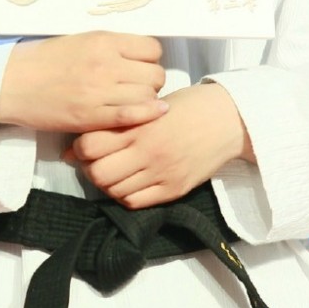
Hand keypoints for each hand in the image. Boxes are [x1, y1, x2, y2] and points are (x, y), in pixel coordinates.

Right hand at [0, 31, 167, 132]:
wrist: (10, 83)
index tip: (140, 66)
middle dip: (151, 81)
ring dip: (146, 100)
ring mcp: (99, 91)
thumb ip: (109, 46)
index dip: (150, 59)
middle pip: (154, 74)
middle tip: (137, 87)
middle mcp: (106, 63)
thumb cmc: (40, 60)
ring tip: (131, 101)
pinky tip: (153, 113)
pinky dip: (147, 115)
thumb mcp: (78, 40)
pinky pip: (132, 115)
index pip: (152, 49)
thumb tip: (137, 55)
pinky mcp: (91, 115)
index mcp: (102, 41)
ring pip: (148, 96)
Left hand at [66, 83, 253, 207]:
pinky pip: (135, 202)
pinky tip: (130, 183)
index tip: (84, 146)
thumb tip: (80, 144)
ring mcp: (161, 172)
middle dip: (90, 169)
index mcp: (140, 124)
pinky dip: (124, 195)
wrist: (229, 120)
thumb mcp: (151, 105)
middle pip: (98, 173)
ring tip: (114, 172)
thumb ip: (119, 122)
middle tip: (95, 163)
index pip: (89, 145)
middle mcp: (148, 150)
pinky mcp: (173, 188)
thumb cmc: (187, 106)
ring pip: (114, 191)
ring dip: (107, 184)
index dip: (80, 148)